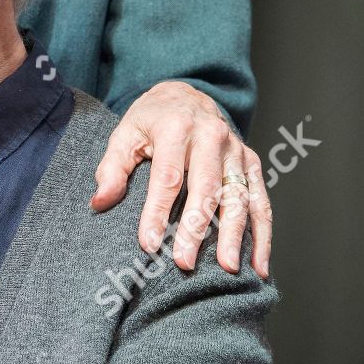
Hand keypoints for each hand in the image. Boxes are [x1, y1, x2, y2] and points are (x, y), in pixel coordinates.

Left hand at [91, 80, 270, 277]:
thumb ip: (112, 168)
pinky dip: (263, 233)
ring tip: (229, 269)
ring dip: (236, 235)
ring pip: (239, 196)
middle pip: (206, 188)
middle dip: (196, 228)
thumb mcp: (125, 133)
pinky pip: (261, 199)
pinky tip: (259, 264)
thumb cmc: (151, 120)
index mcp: (176, 128)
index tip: (149, 244)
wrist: (186, 94)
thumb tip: (100, 203)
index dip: (157, 212)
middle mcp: (211, 136)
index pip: (168, 176)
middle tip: (185, 263)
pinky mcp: (251, 162)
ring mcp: (235, 150)